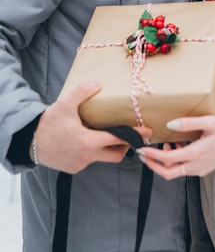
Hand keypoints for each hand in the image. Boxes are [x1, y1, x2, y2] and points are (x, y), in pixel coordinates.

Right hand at [34, 82, 151, 173]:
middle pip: (116, 155)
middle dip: (126, 147)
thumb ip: (82, 92)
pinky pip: (89, 160)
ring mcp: (81, 164)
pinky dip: (93, 152)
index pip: (118, 139)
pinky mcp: (74, 168)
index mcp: (89, 142)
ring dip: (108, 149)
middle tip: (130, 136)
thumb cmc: (48, 124)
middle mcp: (87, 156)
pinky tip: (89, 141)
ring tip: (109, 135)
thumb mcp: (64, 104)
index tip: (148, 132)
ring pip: (102, 158)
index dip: (134, 135)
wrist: (30, 143)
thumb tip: (97, 84)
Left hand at [137, 115, 214, 179]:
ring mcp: (199, 169)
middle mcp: (196, 165)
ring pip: (175, 172)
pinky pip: (184, 169)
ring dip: (166, 161)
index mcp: (196, 153)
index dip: (152, 155)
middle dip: (153, 165)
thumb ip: (188, 123)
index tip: (142, 149)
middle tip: (144, 155)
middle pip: (168, 173)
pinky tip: (178, 146)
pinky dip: (176, 161)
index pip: (168, 159)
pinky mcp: (202, 170)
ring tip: (167, 144)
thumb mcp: (209, 121)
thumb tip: (170, 125)